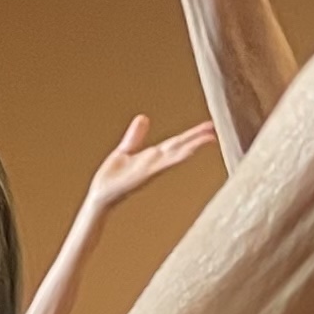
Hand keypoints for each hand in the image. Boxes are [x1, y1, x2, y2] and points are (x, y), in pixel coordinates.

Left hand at [86, 113, 216, 213]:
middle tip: (214, 131)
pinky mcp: (141, 175)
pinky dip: (171, 159)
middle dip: (196, 139)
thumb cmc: (111, 178)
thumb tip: (143, 117)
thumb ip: (135, 137)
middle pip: (179, 148)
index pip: (176, 142)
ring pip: (174, 156)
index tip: (209, 127)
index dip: (192, 134)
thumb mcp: (124, 151)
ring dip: (189, 148)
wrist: (99, 196)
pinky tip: (181, 153)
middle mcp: (154, 164)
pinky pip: (160, 165)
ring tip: (206, 139)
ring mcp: (150, 170)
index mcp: (152, 157)